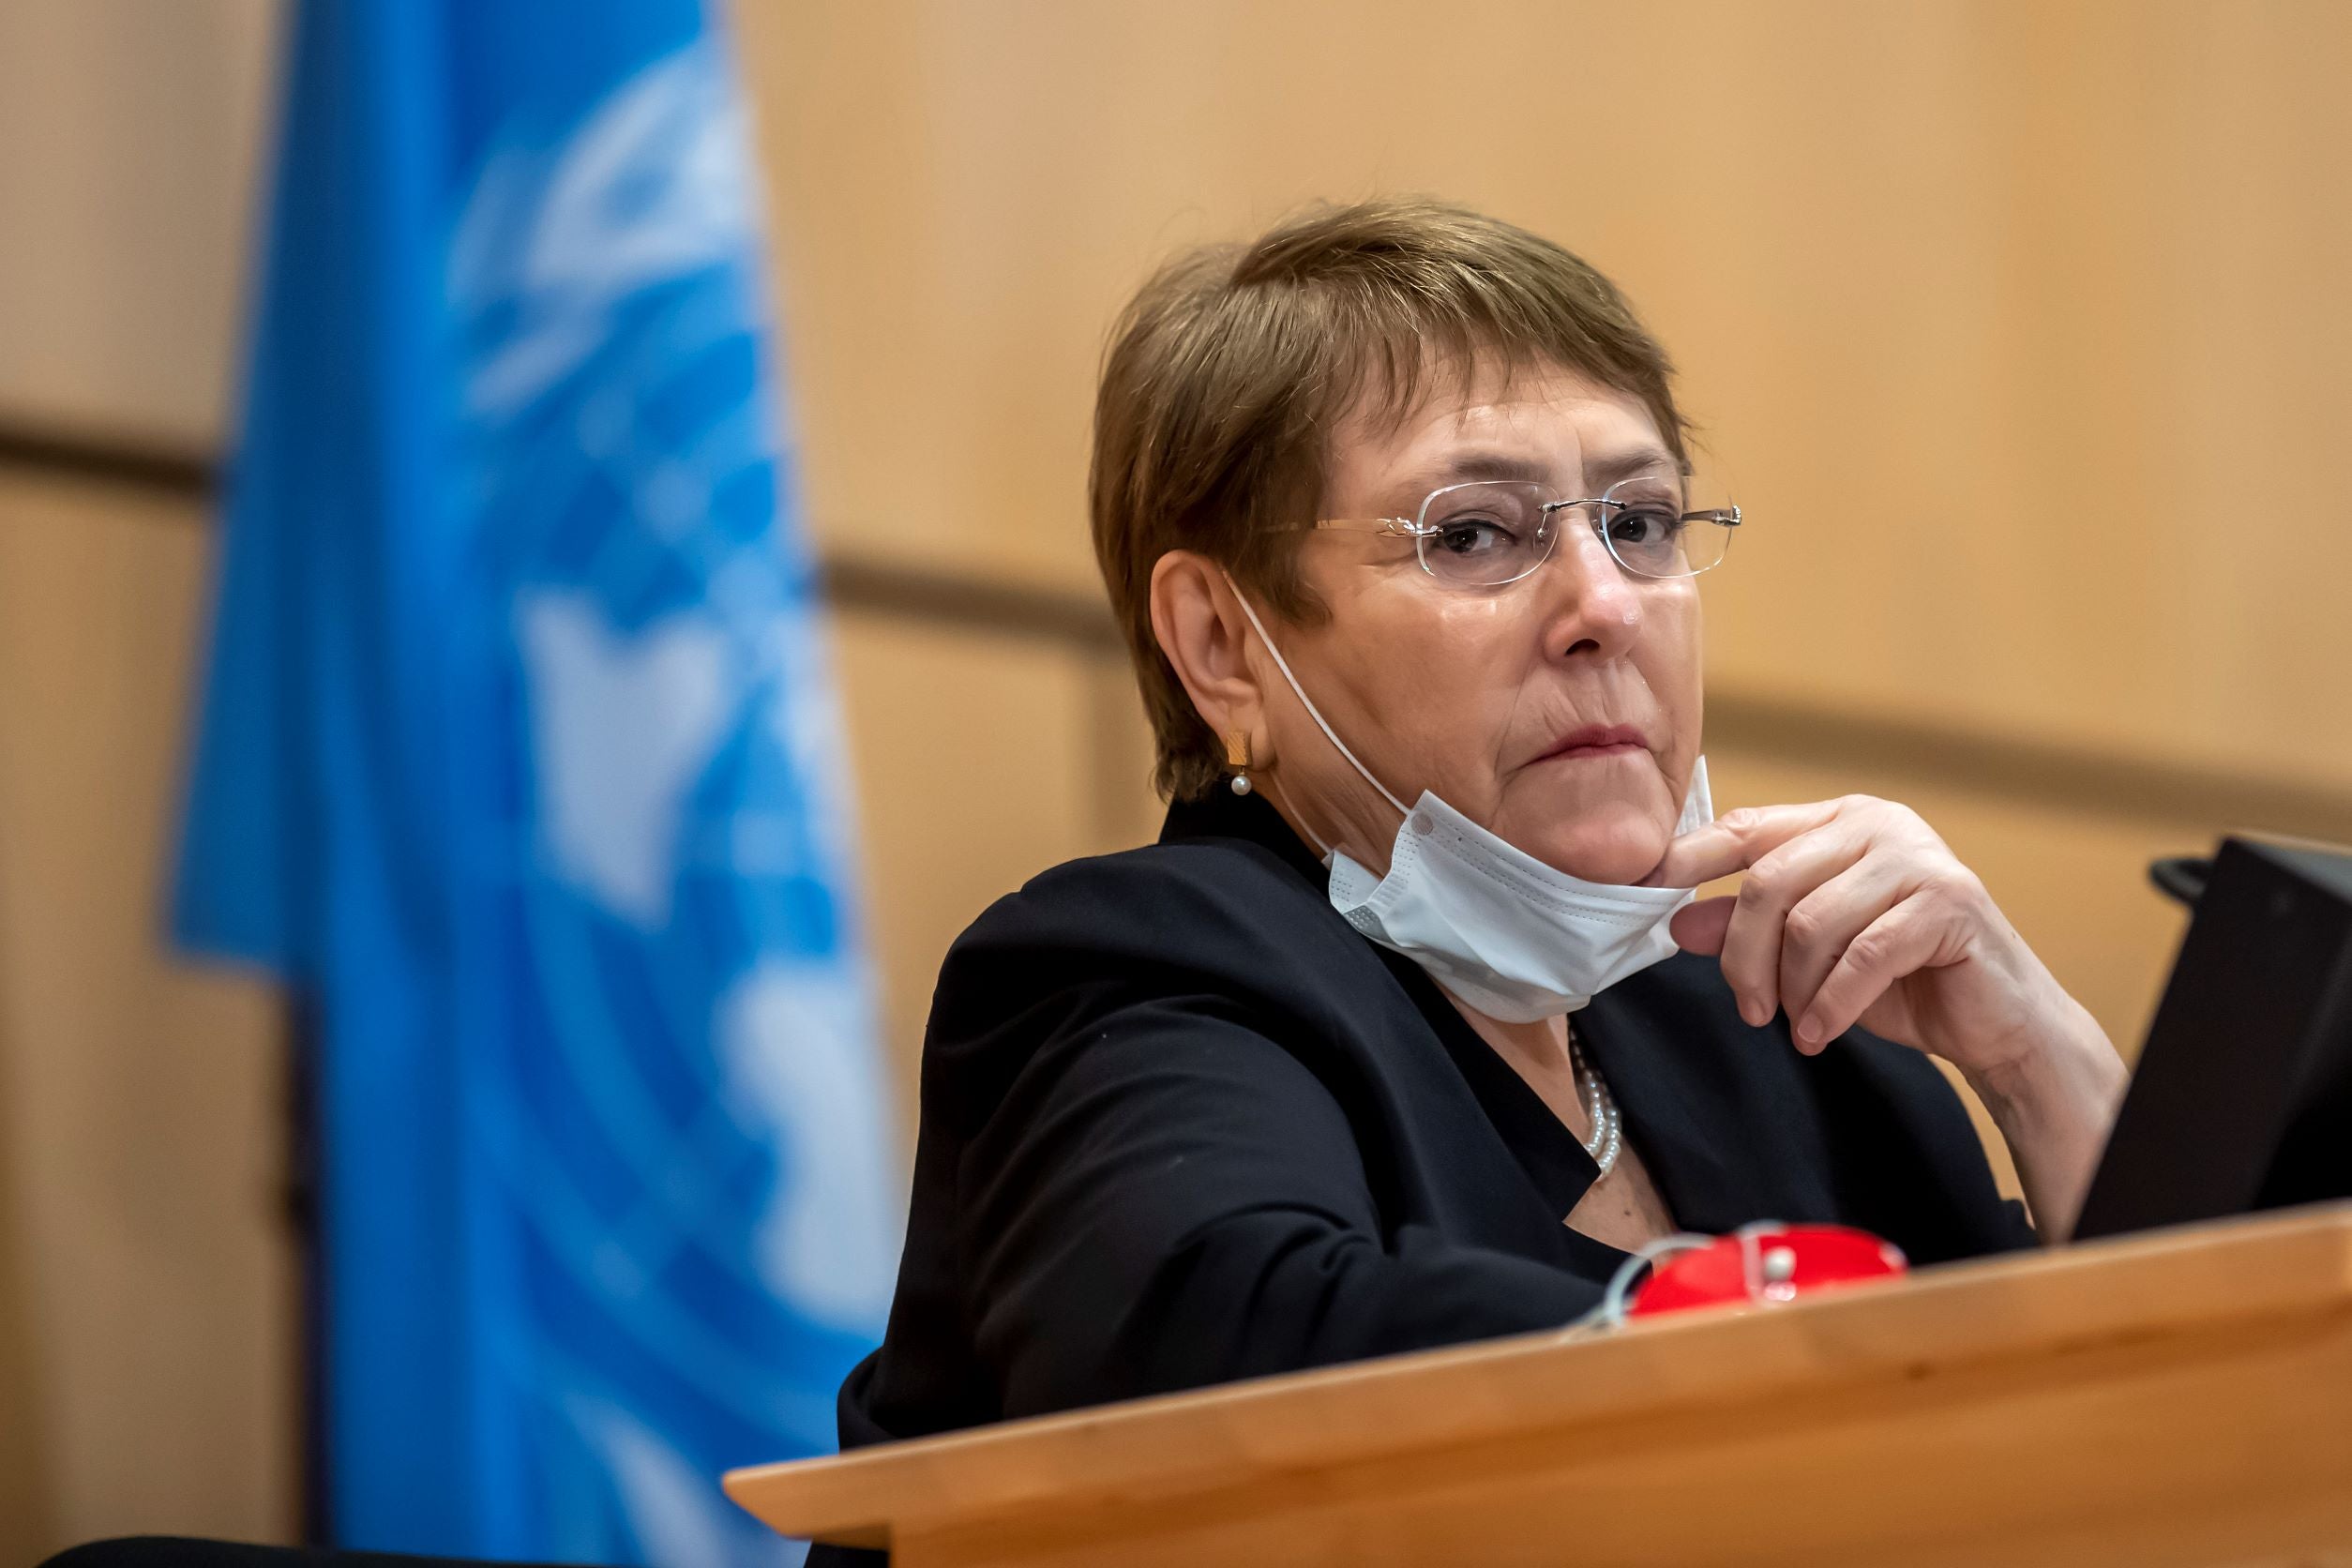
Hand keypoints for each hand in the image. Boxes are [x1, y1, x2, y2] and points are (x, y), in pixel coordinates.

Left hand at [1650, 795, 2078, 1074]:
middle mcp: (1878, 822)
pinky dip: (1830, 1004)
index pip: (1744, 829)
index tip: (1637, 891)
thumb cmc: (1902, 980)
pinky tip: (1821, 1033)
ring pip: (1810, 921)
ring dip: (1794, 988)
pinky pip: (1861, 954)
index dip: (1686, 859)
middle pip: (1769, 881)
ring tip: (1798, 1024)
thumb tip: (1676, 923)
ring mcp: (1918, 857)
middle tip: (1750, 1008)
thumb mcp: (1809, 956)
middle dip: (1745, 956)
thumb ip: (1748, 930)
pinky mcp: (1951, 902)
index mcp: (1838, 820)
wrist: (1997, 1021)